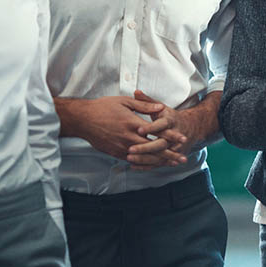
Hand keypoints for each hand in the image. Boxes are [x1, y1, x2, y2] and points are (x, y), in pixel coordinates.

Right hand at [57, 96, 181, 168]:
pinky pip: (133, 161)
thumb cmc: (103, 107)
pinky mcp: (115, 153)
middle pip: (154, 149)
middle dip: (170, 155)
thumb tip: (160, 107)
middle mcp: (129, 138)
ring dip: (160, 161)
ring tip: (172, 164)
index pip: (157, 132)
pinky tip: (153, 164)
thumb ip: (144, 105)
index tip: (183, 139)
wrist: (83, 120)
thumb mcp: (125, 101)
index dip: (172, 136)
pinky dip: (145, 163)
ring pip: (145, 158)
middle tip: (183, 158)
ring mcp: (122, 147)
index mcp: (133, 123)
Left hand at [127, 90, 215, 169]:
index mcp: (171, 121)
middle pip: (160, 143)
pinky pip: (159, 163)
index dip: (151, 128)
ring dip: (145, 158)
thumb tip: (136, 92)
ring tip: (130, 158)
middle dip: (145, 147)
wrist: (192, 127)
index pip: (161, 125)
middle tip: (131, 149)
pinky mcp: (172, 156)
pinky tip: (134, 166)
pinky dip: (147, 166)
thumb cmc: (171, 117)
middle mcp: (175, 135)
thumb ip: (147, 101)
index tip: (139, 130)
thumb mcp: (161, 107)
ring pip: (160, 156)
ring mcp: (174, 148)